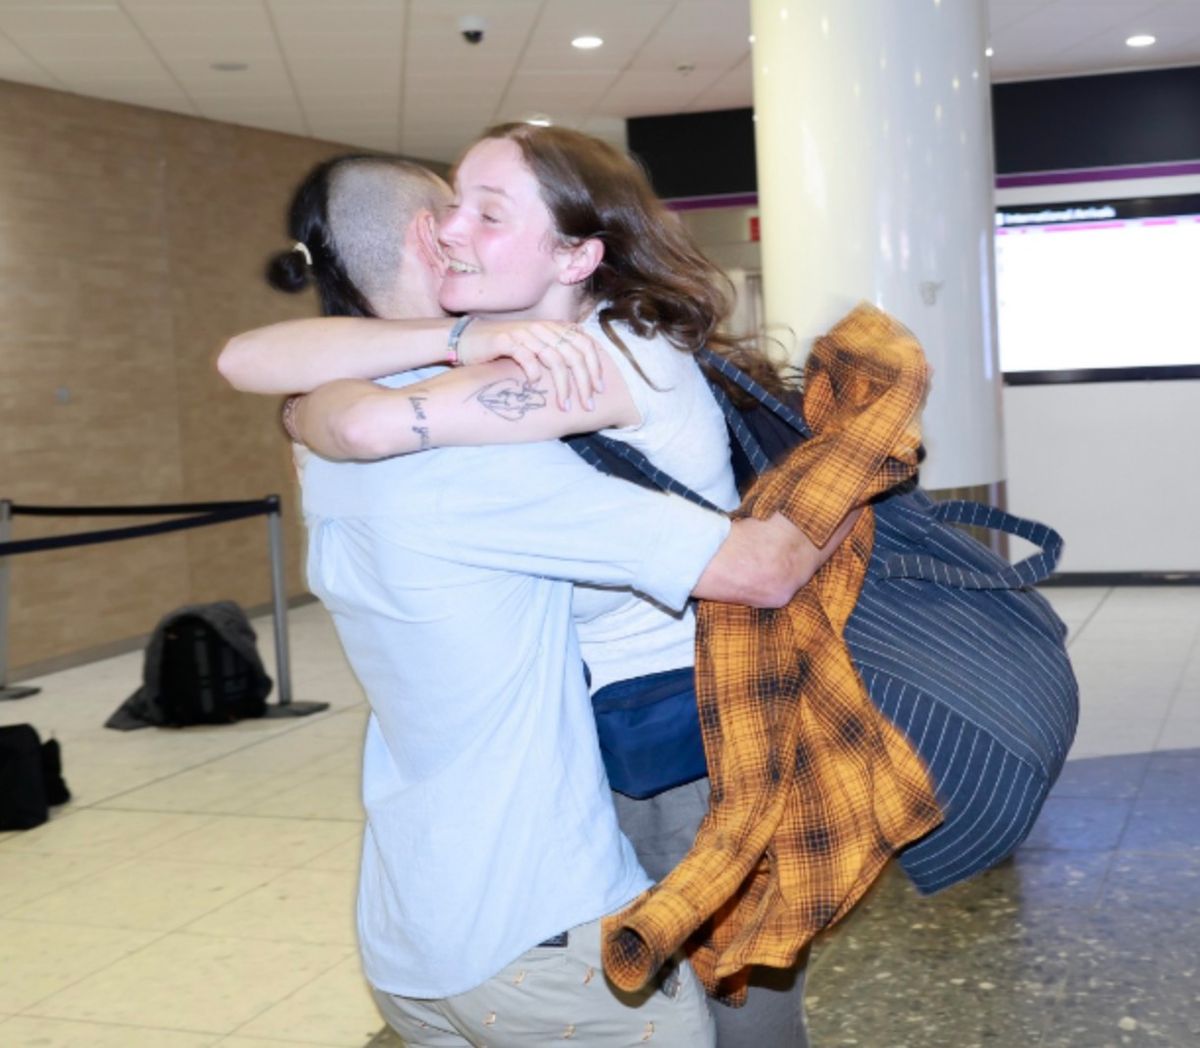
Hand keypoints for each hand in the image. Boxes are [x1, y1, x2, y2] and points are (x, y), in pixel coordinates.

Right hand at [460, 320, 604, 410]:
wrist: (468, 341)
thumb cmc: (505, 351)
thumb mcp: (536, 349)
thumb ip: (558, 356)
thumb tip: (584, 377)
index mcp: (553, 329)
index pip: (585, 344)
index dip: (596, 366)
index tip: (599, 389)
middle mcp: (542, 328)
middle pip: (574, 354)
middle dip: (584, 382)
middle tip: (587, 405)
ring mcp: (524, 333)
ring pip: (554, 358)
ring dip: (563, 385)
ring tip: (564, 405)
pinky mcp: (504, 340)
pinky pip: (525, 355)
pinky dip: (534, 370)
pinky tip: (535, 384)